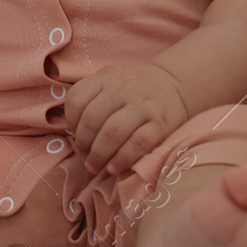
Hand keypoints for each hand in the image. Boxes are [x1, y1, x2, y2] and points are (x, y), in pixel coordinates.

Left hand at [64, 63, 189, 176]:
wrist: (175, 84)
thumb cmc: (135, 87)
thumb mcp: (111, 79)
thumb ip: (92, 97)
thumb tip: (73, 133)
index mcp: (107, 78)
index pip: (77, 99)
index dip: (71, 122)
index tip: (74, 135)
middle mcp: (124, 89)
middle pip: (92, 119)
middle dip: (83, 143)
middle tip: (84, 156)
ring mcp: (143, 106)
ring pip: (113, 133)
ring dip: (99, 155)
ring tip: (94, 166)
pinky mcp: (161, 124)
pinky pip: (138, 144)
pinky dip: (122, 159)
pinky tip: (114, 168)